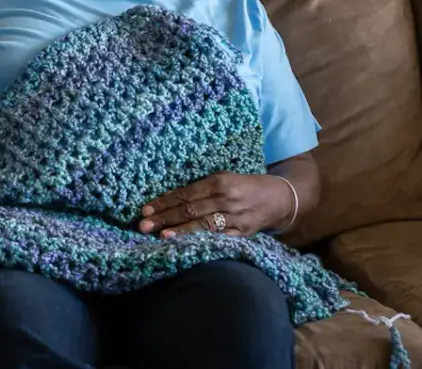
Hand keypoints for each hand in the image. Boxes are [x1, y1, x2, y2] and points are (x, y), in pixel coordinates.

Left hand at [138, 172, 294, 238]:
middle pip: (190, 210)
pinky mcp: (243, 234)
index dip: (164, 202)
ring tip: (160, 236)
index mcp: (218, 182)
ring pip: (203, 225)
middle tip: (143, 225)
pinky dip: (202, 242)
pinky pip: (220, 239)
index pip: (185, 194)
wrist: (281, 198)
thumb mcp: (223, 179)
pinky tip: (188, 246)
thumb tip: (169, 199)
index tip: (145, 210)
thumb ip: (200, 189)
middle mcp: (226, 199)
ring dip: (180, 231)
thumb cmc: (245, 186)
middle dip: (165, 218)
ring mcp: (235, 217)